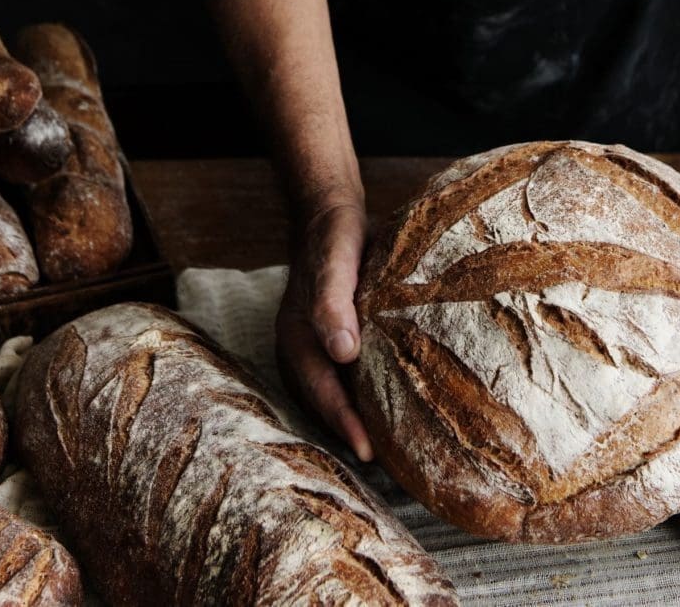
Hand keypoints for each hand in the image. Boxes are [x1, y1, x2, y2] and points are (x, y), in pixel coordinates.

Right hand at [275, 200, 373, 460]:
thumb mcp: (336, 262)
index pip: (322, 392)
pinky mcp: (326, 340)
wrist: (328, 215)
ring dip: (349, 420)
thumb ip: (333, 304)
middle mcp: (297, 348)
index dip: (345, 423)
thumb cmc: (334, 238)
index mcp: (295, 338)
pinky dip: (353, 397)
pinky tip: (378, 406)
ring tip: (382, 446)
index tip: (369, 451)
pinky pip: (336, 379)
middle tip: (383, 462)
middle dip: (348, 432)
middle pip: (321, 402)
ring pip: (326, 395)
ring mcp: (309, 346)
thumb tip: (343, 352)